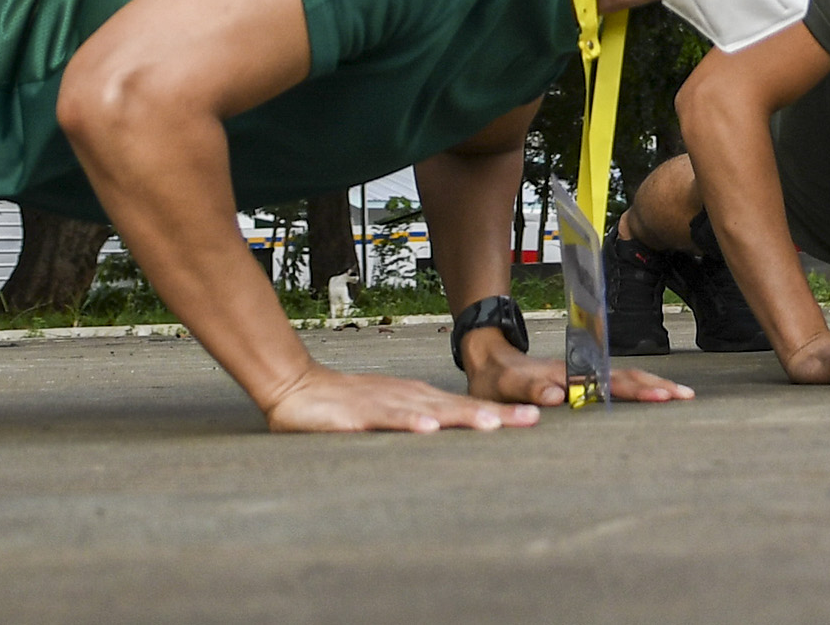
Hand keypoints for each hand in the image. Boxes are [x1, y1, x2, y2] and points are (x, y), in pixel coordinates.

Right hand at [258, 366, 543, 433]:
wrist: (296, 387)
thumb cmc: (344, 407)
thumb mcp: (388, 418)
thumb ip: (416, 426)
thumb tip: (449, 442)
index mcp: (419, 401)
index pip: (466, 409)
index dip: (500, 414)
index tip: (533, 420)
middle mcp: (410, 399)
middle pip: (459, 407)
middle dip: (497, 414)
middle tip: (532, 419)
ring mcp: (386, 403)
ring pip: (431, 410)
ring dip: (463, 417)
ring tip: (493, 424)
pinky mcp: (359, 413)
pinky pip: (387, 418)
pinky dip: (409, 422)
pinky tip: (428, 429)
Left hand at [466, 345, 692, 408]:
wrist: (490, 357)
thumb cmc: (495, 379)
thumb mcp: (503, 387)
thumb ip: (528, 391)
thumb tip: (560, 395)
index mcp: (563, 374)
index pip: (602, 383)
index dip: (635, 390)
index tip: (658, 397)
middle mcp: (578, 371)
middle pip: (623, 376)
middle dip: (654, 385)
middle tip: (684, 396)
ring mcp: (583, 374)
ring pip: (624, 376)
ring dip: (653, 385)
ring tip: (682, 395)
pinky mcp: (583, 379)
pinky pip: (617, 382)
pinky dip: (641, 387)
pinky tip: (658, 394)